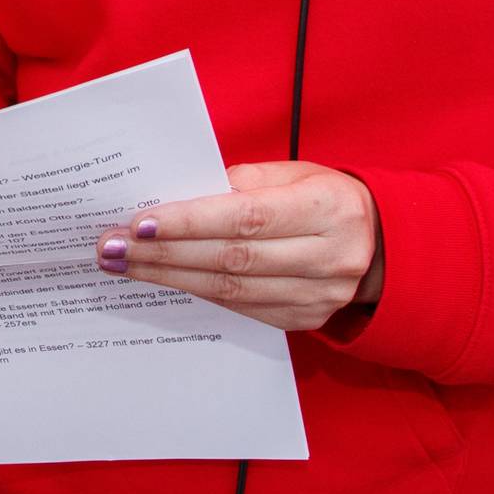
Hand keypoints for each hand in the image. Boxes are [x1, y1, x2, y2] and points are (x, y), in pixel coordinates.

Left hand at [97, 161, 384, 331]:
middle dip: (163, 252)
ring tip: (122, 264)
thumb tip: (181, 193)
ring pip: (229, 290)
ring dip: (168, 276)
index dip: (190, 221)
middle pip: (231, 258)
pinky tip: (159, 279)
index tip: (139, 222)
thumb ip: (244, 181)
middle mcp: (328, 257)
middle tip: (110, 246)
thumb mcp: (297, 173)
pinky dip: (194, 291)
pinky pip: (238, 308)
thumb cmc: (325, 199)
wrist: (382, 248)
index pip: (246, 217)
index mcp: (328, 209)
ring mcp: (317, 296)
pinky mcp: (302, 319)